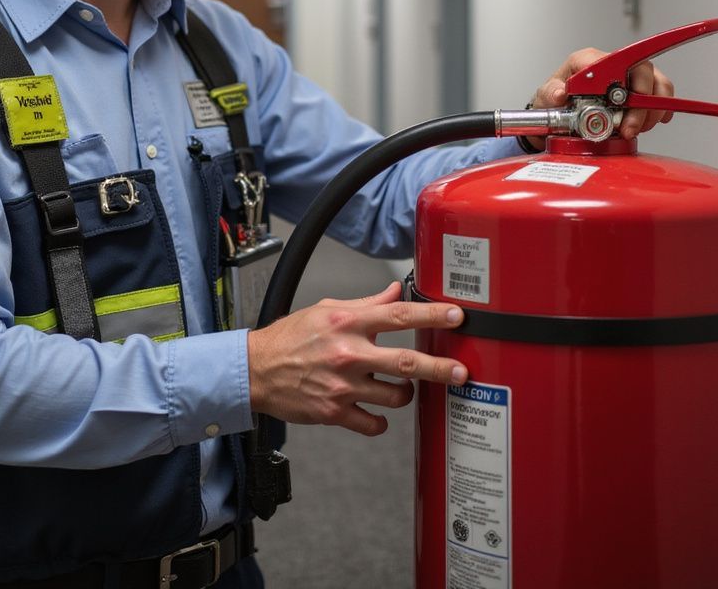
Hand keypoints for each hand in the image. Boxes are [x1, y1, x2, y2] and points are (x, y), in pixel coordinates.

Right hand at [247, 282, 466, 435]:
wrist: (256, 370)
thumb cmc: (290, 338)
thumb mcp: (327, 310)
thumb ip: (365, 304)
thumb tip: (395, 292)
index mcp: (347, 323)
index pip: (399, 315)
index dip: (432, 315)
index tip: (456, 316)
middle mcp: (348, 353)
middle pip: (406, 363)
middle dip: (440, 369)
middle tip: (461, 373)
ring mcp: (342, 385)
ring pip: (395, 397)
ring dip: (406, 394)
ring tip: (401, 388)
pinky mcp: (335, 412)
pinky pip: (373, 423)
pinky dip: (381, 421)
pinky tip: (377, 413)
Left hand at [528, 48, 674, 146]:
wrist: (558, 113)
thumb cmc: (554, 100)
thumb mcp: (546, 97)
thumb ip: (551, 93)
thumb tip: (559, 93)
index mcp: (586, 61)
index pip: (613, 60)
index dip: (623, 80)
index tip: (622, 102)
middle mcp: (609, 64)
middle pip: (642, 71)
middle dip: (640, 103)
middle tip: (629, 127)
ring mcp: (626, 75)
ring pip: (656, 82)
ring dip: (651, 109)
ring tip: (635, 129)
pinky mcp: (637, 89)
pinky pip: (660, 93)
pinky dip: (659, 110)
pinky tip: (649, 122)